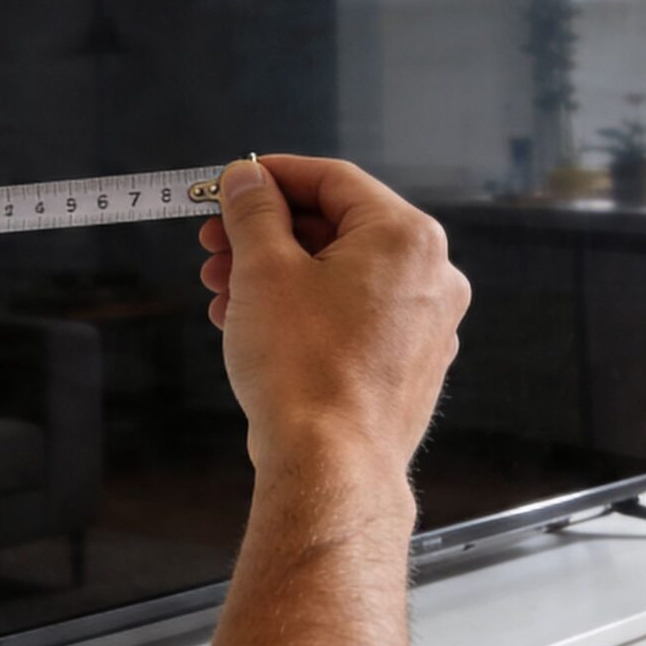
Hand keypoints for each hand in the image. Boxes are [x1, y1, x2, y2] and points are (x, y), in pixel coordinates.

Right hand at [196, 156, 469, 480]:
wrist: (330, 467)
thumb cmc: (303, 369)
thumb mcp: (263, 270)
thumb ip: (254, 212)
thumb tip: (246, 179)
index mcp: (406, 238)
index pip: (334, 180)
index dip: (273, 177)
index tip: (232, 185)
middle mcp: (431, 277)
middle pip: (337, 230)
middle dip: (267, 235)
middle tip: (215, 243)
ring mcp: (424, 326)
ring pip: (340, 277)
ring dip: (276, 275)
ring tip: (221, 290)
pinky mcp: (406, 366)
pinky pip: (352, 318)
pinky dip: (304, 311)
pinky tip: (251, 324)